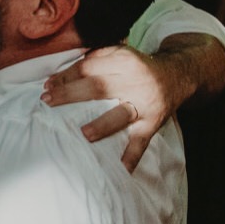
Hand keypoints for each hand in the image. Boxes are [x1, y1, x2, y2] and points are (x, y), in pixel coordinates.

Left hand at [41, 44, 178, 171]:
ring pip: (119, 115)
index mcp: (123, 60)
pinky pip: (141, 141)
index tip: (47, 86)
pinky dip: (132, 157)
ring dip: (102, 125)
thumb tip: (58, 77)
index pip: (88, 68)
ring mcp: (144, 104)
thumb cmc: (137, 66)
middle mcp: (134, 81)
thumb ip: (93, 60)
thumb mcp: (118, 53)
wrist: (177, 76)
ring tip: (84, 134)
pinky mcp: (152, 123)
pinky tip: (121, 170)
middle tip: (47, 102)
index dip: (66, 77)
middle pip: (98, 87)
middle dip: (70, 94)